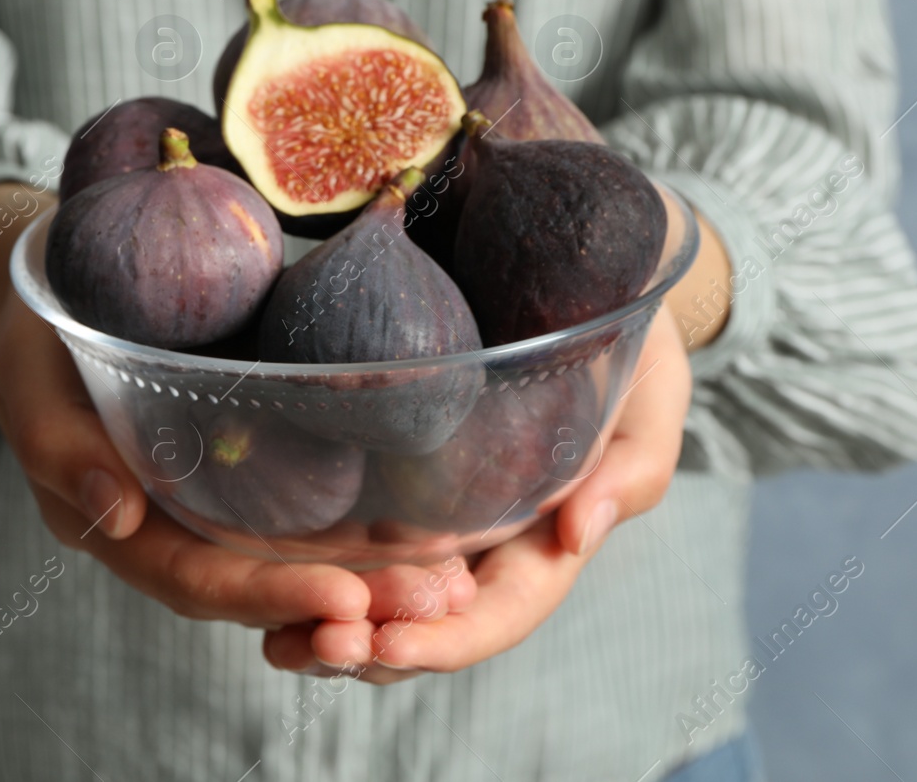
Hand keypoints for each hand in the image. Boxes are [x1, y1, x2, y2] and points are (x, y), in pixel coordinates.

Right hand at [0, 283, 476, 627]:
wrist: (67, 275)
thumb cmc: (41, 327)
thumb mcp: (29, 374)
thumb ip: (60, 446)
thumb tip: (120, 514)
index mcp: (122, 526)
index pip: (196, 580)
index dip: (269, 597)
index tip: (346, 600)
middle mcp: (180, 525)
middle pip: (265, 582)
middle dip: (350, 599)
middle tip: (434, 599)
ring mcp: (222, 494)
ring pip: (297, 552)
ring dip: (374, 573)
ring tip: (453, 577)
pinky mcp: (258, 453)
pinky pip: (313, 497)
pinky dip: (370, 517)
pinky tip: (437, 516)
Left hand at [264, 304, 690, 680]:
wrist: (579, 268)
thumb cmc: (625, 339)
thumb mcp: (649, 398)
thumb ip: (629, 470)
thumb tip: (580, 534)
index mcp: (546, 538)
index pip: (500, 611)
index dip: (447, 637)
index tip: (387, 643)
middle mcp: (487, 541)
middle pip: (429, 624)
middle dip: (371, 648)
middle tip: (307, 647)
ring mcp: (437, 511)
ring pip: (383, 597)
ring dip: (332, 628)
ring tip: (280, 642)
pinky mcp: (392, 470)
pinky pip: (350, 535)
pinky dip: (312, 570)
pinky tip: (267, 584)